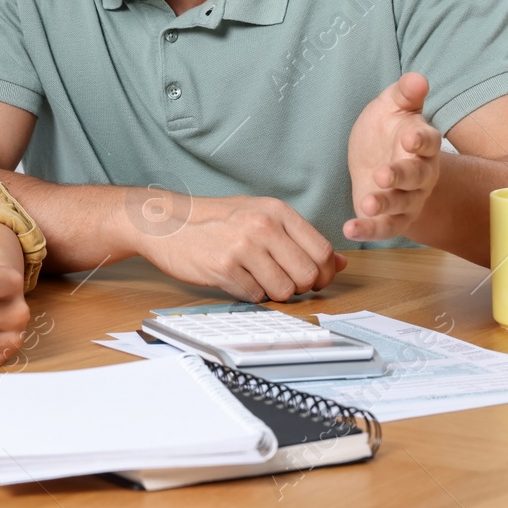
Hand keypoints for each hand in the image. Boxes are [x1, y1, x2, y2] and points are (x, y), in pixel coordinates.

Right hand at [134, 192, 344, 301]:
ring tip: (255, 278)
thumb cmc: (216, 220)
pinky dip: (248, 294)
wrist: (167, 222)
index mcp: (276, 211)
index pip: (322, 251)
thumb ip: (299, 238)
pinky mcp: (224, 268)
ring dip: (273, 293)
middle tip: (282, 282)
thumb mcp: (260, 215)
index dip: (324, 273)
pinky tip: (235, 278)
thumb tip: (340, 262)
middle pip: (308, 275)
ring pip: (284, 290)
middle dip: (300, 287)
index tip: (314, 279)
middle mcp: (263, 226)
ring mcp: (243, 247)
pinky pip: (255, 296)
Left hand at [345, 72, 441, 241]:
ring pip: (401, 205)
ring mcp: (408, 199)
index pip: (428, 142)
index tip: (409, 139)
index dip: (420, 141)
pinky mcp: (391, 218)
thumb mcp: (392, 106)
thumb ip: (405, 94)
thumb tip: (417, 77)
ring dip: (385, 205)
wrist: (379, 159)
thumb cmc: (388, 129)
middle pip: (416, 177)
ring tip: (366, 203)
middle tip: (383, 175)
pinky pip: (383, 227)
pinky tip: (349, 230)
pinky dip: (368, 230)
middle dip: (401, 176)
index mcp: (423, 144)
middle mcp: (421, 175)